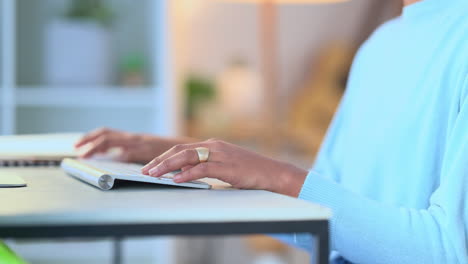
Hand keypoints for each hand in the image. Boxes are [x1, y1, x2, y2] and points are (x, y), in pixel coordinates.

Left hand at [75, 128, 176, 163]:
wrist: (188, 149)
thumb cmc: (168, 154)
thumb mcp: (147, 151)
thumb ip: (132, 154)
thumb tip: (116, 159)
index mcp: (133, 138)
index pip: (108, 134)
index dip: (92, 137)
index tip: (79, 144)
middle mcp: (134, 138)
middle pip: (106, 134)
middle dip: (89, 140)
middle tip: (77, 148)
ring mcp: (139, 143)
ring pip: (112, 140)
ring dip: (97, 146)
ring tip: (85, 154)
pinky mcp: (146, 150)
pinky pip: (127, 152)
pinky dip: (115, 155)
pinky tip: (107, 159)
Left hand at [141, 139, 307, 196]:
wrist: (271, 172)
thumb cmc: (249, 170)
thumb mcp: (224, 164)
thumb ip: (206, 165)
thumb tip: (184, 173)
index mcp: (212, 144)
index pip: (181, 148)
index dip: (163, 156)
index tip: (150, 165)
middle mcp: (214, 146)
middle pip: (180, 150)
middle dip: (160, 160)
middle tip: (146, 170)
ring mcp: (220, 155)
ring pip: (188, 157)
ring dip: (168, 166)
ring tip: (155, 175)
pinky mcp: (227, 166)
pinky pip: (203, 168)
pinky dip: (188, 174)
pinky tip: (177, 180)